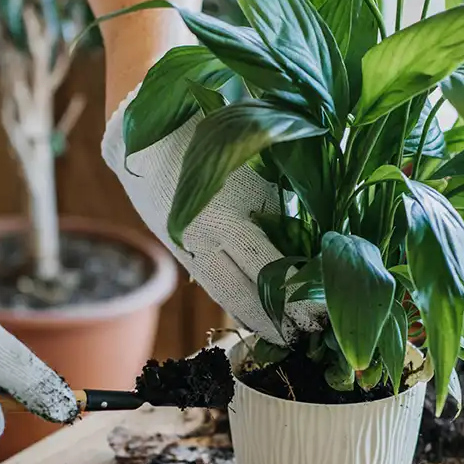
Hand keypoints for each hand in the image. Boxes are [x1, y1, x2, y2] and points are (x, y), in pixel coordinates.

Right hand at [103, 93, 325, 343]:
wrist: (144, 125)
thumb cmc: (214, 130)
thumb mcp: (256, 163)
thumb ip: (280, 205)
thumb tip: (314, 243)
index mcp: (229, 214)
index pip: (270, 272)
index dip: (295, 300)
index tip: (320, 317)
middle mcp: (206, 238)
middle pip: (247, 295)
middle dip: (277, 321)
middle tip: (306, 338)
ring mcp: (189, 245)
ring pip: (226, 294)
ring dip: (255, 315)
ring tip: (283, 332)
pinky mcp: (179, 247)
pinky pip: (211, 281)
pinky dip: (233, 298)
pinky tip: (254, 310)